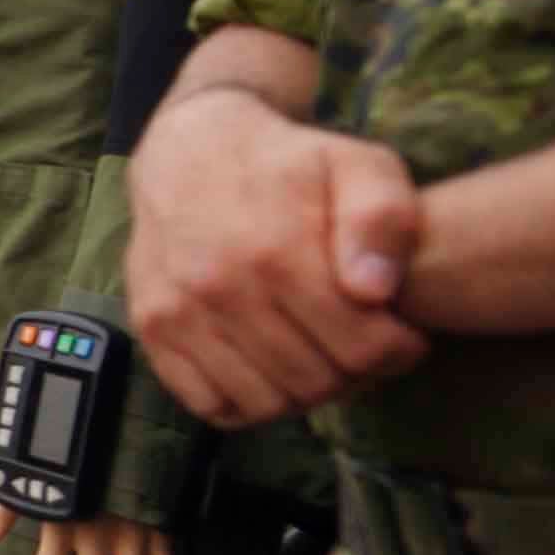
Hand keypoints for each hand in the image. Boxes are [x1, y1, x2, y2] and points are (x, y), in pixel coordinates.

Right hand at [128, 88, 429, 426]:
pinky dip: (247, 400)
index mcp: (277, 252)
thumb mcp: (357, 164)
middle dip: (355, 374)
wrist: (190, 151)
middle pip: (315, 383)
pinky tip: (269, 364)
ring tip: (319, 355)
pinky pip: (210, 403)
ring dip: (304, 392)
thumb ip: (381, 219)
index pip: (362, 350)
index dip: (398, 352)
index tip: (403, 334)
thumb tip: (373, 291)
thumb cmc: (289, 163)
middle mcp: (218, 288)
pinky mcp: (151, 328)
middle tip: (363, 346)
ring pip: (265, 403)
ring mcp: (177, 312)